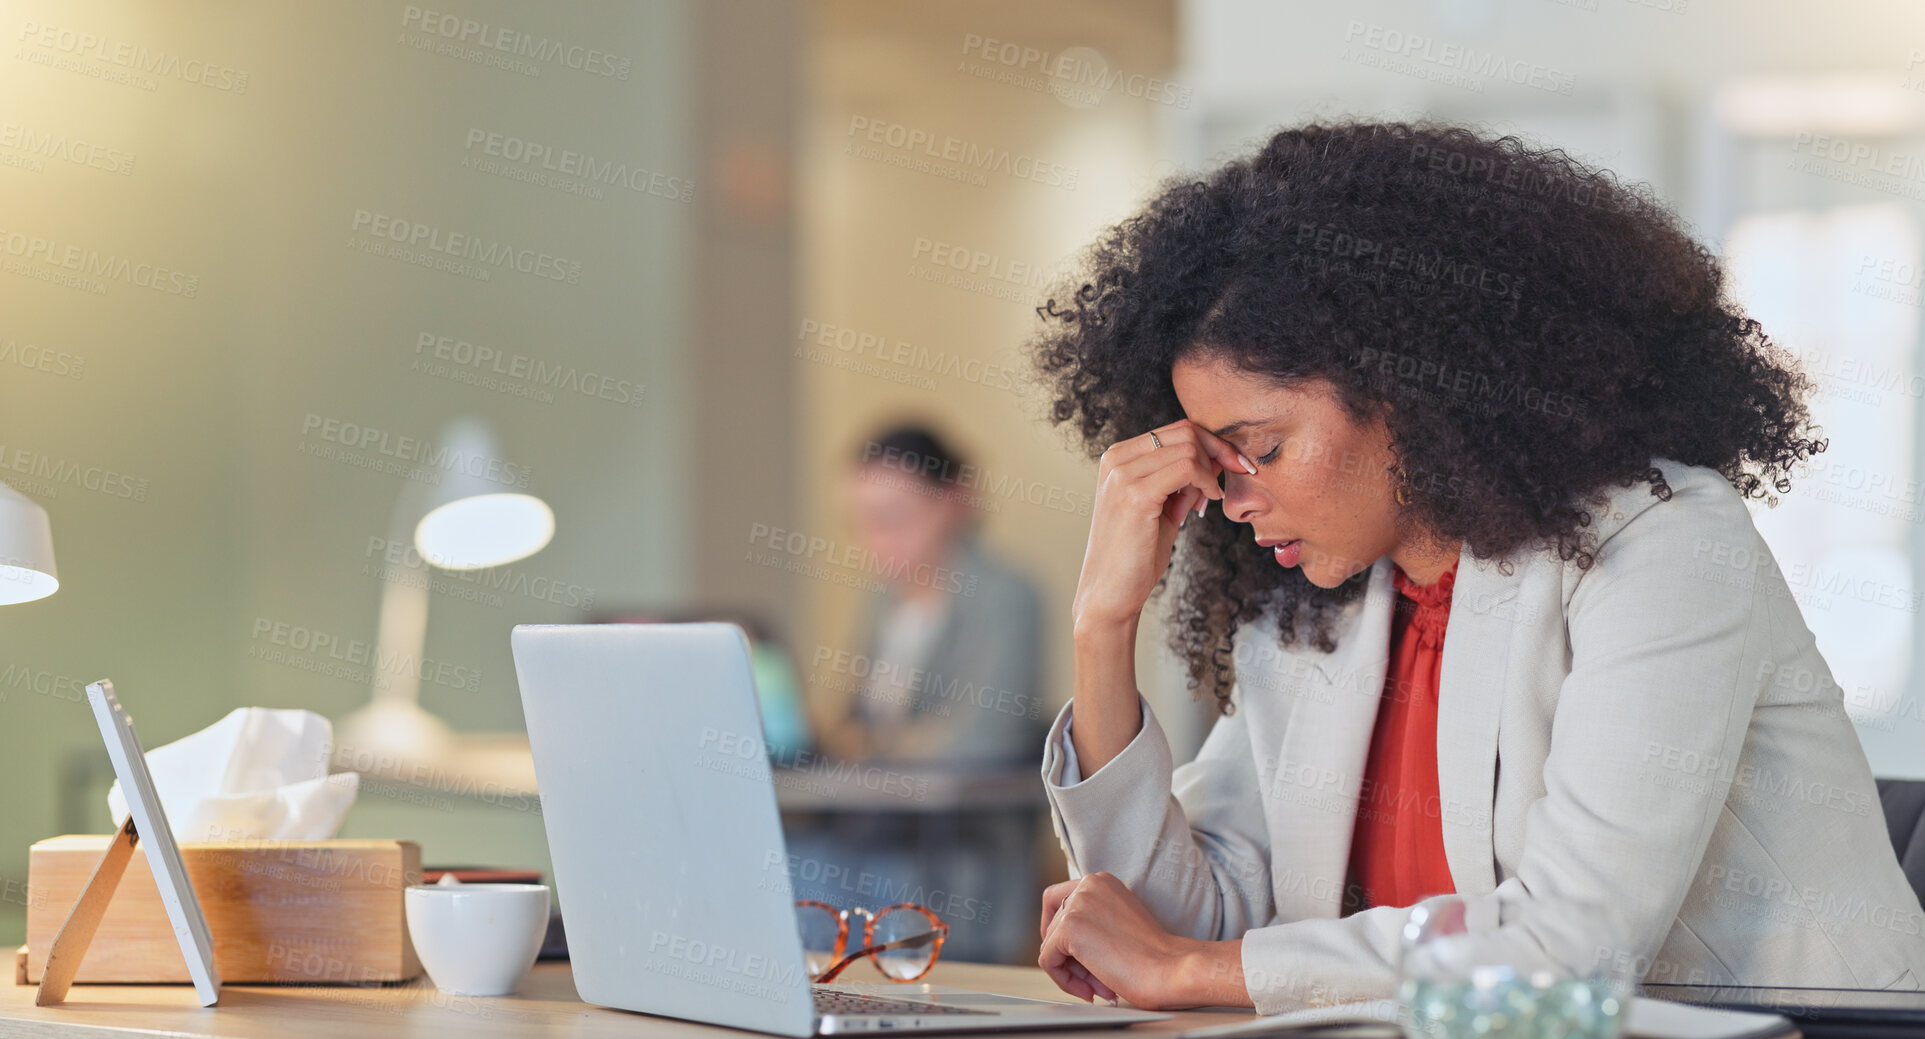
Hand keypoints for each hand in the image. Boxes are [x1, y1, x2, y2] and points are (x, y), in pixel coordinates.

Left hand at [1037, 872, 1248, 1009]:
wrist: (1172, 968)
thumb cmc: (1155, 955)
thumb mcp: (1118, 923)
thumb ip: (1092, 922)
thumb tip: (1059, 944)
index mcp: (1101, 880)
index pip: (1059, 901)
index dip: (1063, 934)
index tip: (1078, 957)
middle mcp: (1087, 884)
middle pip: (1053, 924)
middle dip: (1070, 956)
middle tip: (1093, 978)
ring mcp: (1077, 903)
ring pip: (1050, 945)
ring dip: (1072, 972)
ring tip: (1100, 986)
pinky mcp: (1069, 928)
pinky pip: (1047, 960)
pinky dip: (1064, 980)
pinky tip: (1091, 989)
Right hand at [1071, 421, 1253, 633]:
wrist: (1110, 592)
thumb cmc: (1136, 554)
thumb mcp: (1162, 507)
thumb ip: (1182, 481)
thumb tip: (1217, 458)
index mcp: (1117, 458)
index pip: (1175, 430)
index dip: (1212, 443)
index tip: (1235, 464)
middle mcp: (1116, 460)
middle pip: (1184, 432)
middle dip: (1218, 452)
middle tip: (1232, 478)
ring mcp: (1123, 476)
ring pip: (1188, 447)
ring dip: (1211, 471)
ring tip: (1210, 498)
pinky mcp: (1135, 495)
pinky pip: (1186, 468)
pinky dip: (1206, 482)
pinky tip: (1206, 502)